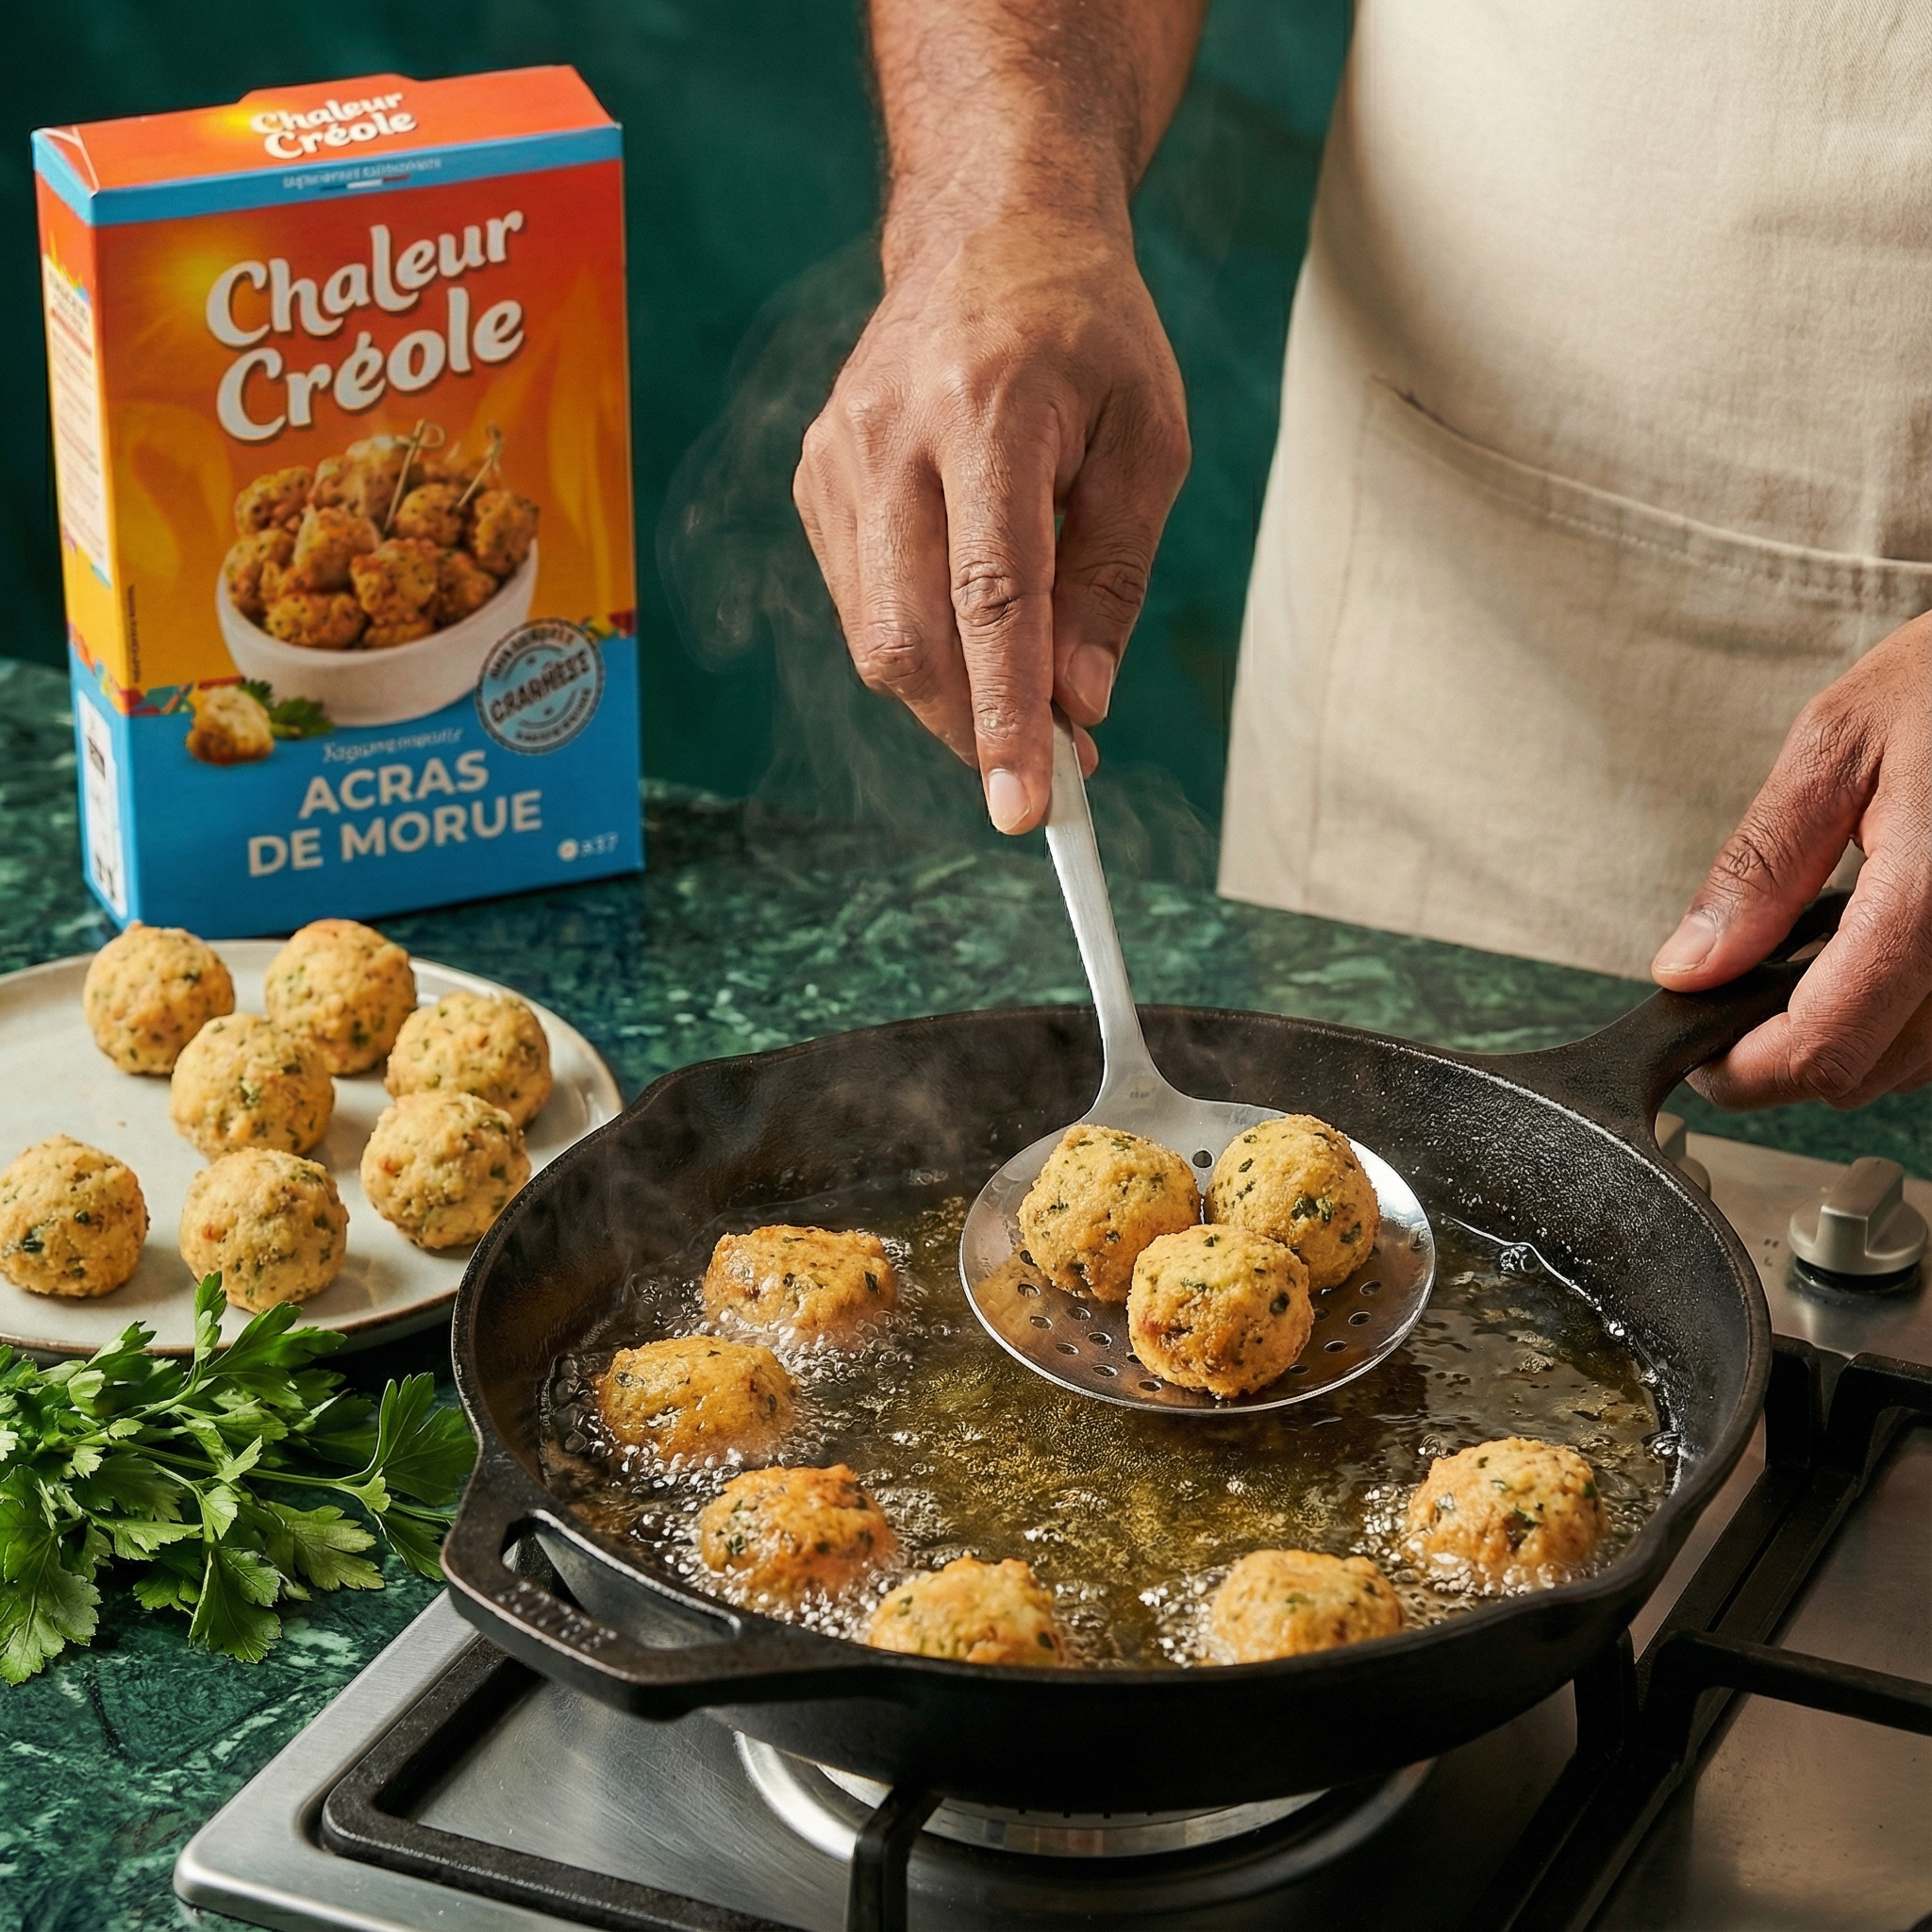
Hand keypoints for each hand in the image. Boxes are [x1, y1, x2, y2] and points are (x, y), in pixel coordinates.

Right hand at [793, 210, 1190, 831]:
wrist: (986, 231)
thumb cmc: (1088, 336)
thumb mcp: (1148, 441)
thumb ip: (1113, 577)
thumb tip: (1081, 705)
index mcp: (988, 412)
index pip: (990, 598)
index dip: (1006, 717)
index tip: (1027, 809)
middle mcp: (889, 435)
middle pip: (911, 637)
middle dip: (976, 730)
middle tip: (1050, 774)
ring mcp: (835, 457)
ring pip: (876, 638)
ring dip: (951, 700)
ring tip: (1025, 703)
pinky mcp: (813, 479)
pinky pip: (861, 606)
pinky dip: (920, 650)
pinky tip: (970, 629)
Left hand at [1652, 614, 1931, 1106]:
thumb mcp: (1836, 746)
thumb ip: (1760, 867)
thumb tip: (1690, 967)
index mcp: (1930, 897)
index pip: (1825, 1047)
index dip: (1744, 1071)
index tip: (1699, 1052)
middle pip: (1862, 1073)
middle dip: (1786, 1049)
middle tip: (1739, 989)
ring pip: (1908, 1065)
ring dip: (1844, 1032)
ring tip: (1812, 952)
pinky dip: (1895, 1011)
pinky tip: (1872, 949)